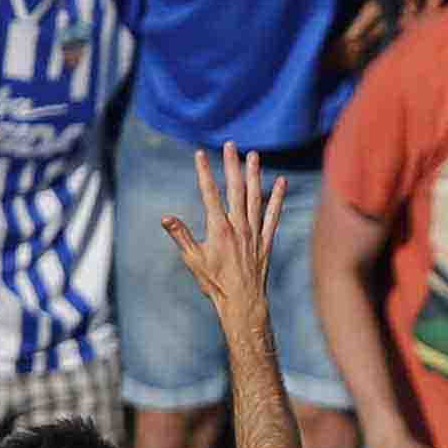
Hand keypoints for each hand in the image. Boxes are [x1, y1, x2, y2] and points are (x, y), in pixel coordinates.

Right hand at [160, 151, 283, 344]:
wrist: (243, 302)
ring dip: (254, 175)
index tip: (200, 154)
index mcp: (219, 228)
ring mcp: (254, 232)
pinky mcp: (266, 240)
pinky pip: (273, 215)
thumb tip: (166, 217)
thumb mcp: (193, 259)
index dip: (204, 172)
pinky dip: (277, 198)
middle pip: (235, 188)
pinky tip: (281, 182)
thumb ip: (181, 236)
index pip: (209, 193)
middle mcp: (239, 226)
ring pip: (255, 197)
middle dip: (232, 165)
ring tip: (254, 155)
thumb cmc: (215, 283)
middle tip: (230, 145)